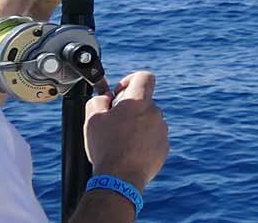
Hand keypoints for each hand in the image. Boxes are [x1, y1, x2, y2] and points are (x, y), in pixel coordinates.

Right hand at [84, 71, 168, 191]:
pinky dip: (146, 140)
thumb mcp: (92, 118)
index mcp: (138, 102)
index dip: (132, 80)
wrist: (119, 181)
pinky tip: (132, 151)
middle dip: (132, 108)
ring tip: (124, 141)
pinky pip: (155, 136)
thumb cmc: (106, 148)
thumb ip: (99, 99)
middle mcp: (154, 113)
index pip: (145, 77)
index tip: (121, 93)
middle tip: (117, 122)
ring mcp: (162, 131)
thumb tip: (106, 98)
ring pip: (151, 120)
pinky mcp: (164, 148)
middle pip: (145, 101)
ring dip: (140, 125)